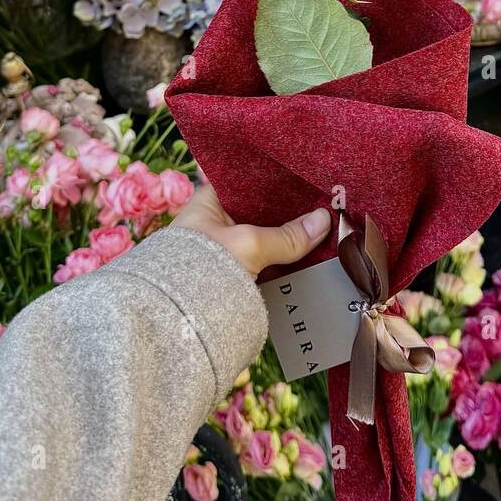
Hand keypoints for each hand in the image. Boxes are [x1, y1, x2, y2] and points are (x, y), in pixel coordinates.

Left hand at [172, 181, 330, 276]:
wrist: (177, 320)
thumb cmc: (201, 268)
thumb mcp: (248, 245)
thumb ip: (287, 235)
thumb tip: (323, 221)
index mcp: (209, 202)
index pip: (249, 182)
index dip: (277, 181)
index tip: (306, 180)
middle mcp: (215, 222)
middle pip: (261, 211)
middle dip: (289, 213)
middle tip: (322, 206)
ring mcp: (225, 249)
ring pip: (265, 237)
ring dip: (288, 238)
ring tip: (322, 230)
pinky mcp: (233, 273)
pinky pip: (264, 259)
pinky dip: (282, 259)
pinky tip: (307, 257)